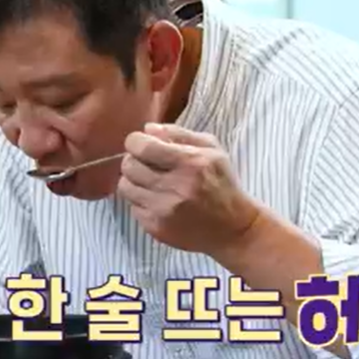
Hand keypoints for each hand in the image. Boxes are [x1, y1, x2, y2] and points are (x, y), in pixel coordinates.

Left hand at [117, 123, 260, 254]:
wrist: (233, 229)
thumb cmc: (222, 184)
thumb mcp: (212, 150)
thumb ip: (178, 133)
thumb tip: (148, 129)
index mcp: (189, 163)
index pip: (142, 147)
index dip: (135, 141)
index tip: (140, 143)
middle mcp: (174, 187)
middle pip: (129, 165)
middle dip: (134, 159)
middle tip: (145, 162)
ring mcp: (163, 211)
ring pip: (125, 187)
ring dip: (134, 180)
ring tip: (149, 181)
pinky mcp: (156, 228)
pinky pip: (132, 207)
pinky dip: (141, 201)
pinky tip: (157, 200)